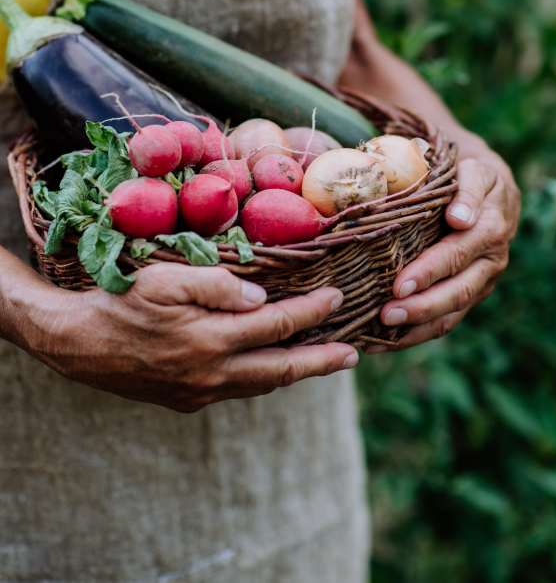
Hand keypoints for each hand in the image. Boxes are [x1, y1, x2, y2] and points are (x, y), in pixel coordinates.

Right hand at [1, 252, 357, 411]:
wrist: (78, 344)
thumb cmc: (122, 300)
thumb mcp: (166, 279)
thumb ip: (217, 285)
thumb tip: (263, 297)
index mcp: (211, 339)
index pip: (278, 324)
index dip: (312, 312)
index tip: (337, 299)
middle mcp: (211, 373)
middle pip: (281, 369)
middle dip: (322, 362)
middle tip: (353, 355)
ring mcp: (199, 392)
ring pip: (260, 385)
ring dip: (294, 372)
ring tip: (321, 361)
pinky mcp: (186, 400)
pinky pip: (236, 390)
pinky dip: (261, 378)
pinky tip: (269, 366)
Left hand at [366, 153, 519, 353]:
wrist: (495, 190)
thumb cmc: (472, 176)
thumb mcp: (474, 171)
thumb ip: (468, 191)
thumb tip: (460, 219)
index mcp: (489, 231)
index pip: (455, 256)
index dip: (428, 273)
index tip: (398, 285)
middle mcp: (489, 263)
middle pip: (456, 293)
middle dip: (420, 308)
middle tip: (384, 315)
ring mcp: (480, 283)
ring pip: (451, 315)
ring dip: (415, 329)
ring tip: (378, 337)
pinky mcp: (469, 296)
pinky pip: (445, 321)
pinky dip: (415, 334)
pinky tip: (382, 342)